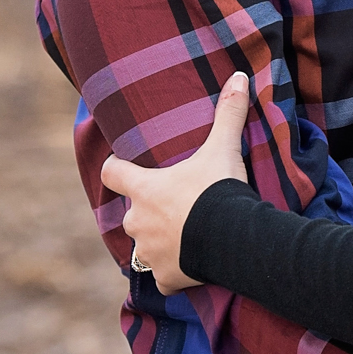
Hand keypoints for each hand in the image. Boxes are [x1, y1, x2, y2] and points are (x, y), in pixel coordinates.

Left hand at [99, 72, 252, 293]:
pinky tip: (189, 268)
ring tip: (184, 237)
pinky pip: (162, 277)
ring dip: (158, 242)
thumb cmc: (218, 191)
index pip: (112, 172)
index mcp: (144, 189)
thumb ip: (228, 114)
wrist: (233, 239)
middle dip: (147, 211)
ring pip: (144, 246)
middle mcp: (137, 221)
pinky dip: (172, 273)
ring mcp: (148, 252)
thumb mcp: (223, 149)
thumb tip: (239, 76)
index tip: (124, 164)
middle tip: (173, 206)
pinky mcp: (164, 277)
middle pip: (131, 213)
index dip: (116, 167)